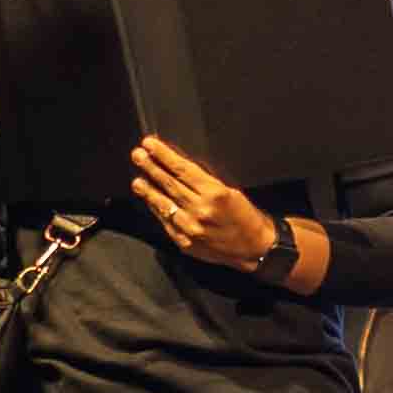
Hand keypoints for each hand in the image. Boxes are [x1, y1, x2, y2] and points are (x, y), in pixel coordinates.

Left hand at [126, 135, 292, 274]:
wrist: (255, 247)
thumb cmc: (246, 216)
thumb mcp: (231, 192)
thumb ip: (205, 183)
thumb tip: (178, 169)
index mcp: (215, 193)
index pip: (182, 170)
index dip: (163, 156)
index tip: (150, 144)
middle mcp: (200, 210)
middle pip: (170, 184)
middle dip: (151, 168)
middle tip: (137, 155)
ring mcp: (190, 228)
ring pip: (164, 204)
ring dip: (148, 190)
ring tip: (137, 180)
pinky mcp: (185, 243)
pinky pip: (166, 223)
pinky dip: (157, 210)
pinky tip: (150, 200)